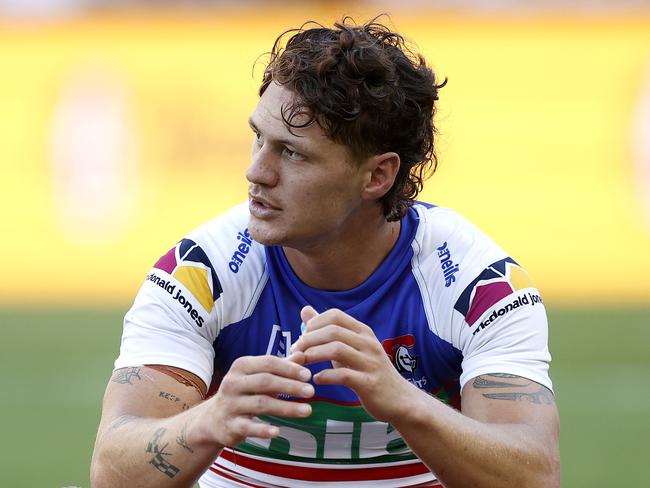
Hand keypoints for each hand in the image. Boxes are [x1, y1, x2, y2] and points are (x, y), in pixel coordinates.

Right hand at [203, 355, 313, 446]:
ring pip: (261, 404)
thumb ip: (281, 366)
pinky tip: (278, 432)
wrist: (214, 418)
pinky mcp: (230, 425)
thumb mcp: (259, 375)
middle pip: (265, 382)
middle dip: (290, 386)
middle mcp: (233, 383)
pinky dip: (263, 430)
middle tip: (311, 391)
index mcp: (241, 366)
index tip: (308, 375)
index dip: (289, 368)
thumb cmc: (244, 391)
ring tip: (308, 410)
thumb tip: (302, 355)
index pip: (268, 363)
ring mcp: (230, 404)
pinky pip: (248, 427)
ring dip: (286, 407)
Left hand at [291, 306, 412, 422]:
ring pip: (337, 349)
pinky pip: (343, 375)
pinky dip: (325, 376)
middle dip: (309, 340)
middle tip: (295, 351)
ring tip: (302, 363)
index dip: (314, 323)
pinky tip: (317, 379)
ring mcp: (370, 362)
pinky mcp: (369, 383)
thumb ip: (327, 331)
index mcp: (363, 332)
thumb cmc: (369, 371)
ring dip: (314, 355)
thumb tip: (304, 310)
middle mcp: (368, 343)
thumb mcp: (350, 348)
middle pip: (333, 330)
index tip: (302, 337)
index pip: (335, 315)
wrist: (399, 399)